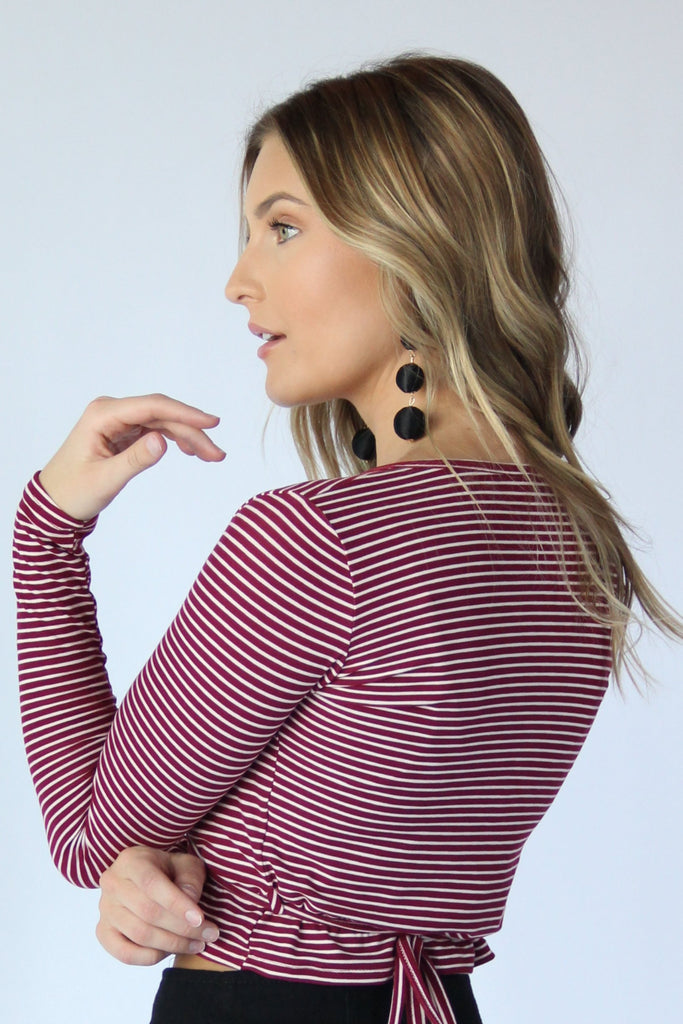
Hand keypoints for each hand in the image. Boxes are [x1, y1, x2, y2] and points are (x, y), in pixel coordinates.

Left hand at [39, 394, 225, 520]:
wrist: (54, 504)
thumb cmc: (73, 492)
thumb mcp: (105, 480)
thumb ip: (134, 460)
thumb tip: (163, 441)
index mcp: (102, 415)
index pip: (152, 407)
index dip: (184, 413)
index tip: (211, 423)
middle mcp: (111, 411)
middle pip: (161, 414)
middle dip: (192, 431)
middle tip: (217, 454)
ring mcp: (118, 421)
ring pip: (162, 422)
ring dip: (188, 436)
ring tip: (211, 456)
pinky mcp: (123, 433)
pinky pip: (155, 430)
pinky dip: (175, 440)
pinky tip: (191, 451)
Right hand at [96, 846, 219, 965]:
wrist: (147, 877)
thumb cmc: (170, 870)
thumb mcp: (186, 865)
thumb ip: (190, 882)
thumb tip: (190, 909)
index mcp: (131, 860)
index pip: (152, 885)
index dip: (177, 904)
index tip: (201, 919)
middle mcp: (112, 883)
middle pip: (147, 912)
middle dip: (182, 928)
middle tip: (208, 935)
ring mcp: (104, 909)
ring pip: (138, 934)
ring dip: (172, 944)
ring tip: (197, 944)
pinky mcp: (103, 932)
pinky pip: (124, 953)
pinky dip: (150, 957)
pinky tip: (170, 952)